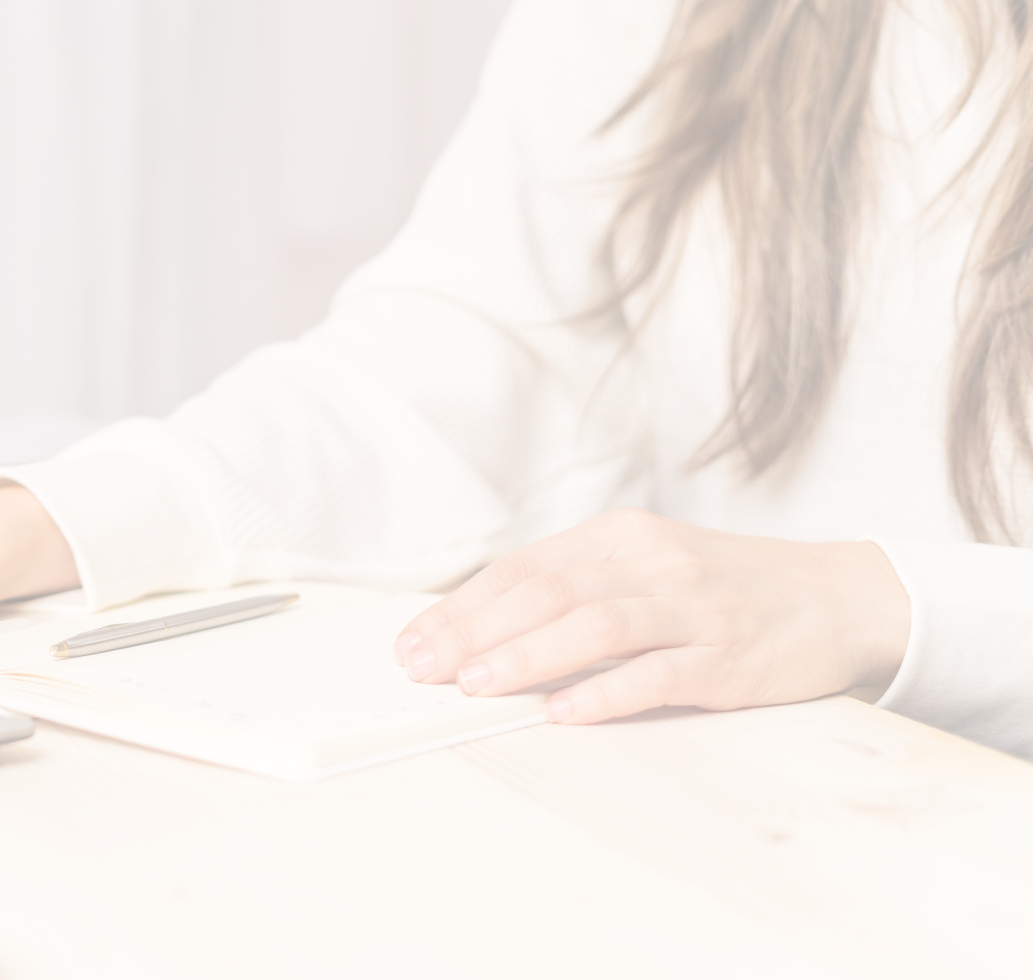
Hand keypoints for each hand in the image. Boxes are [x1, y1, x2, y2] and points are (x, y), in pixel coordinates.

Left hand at [391, 509, 910, 722]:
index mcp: (618, 538)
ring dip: (529, 656)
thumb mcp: (644, 569)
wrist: (838, 597)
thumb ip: (575, 591)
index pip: (521, 569)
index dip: (462, 608)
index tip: (412, 644)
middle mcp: (650, 563)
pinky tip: (563, 712)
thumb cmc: (722, 590)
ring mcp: (691, 608)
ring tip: (478, 685)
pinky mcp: (728, 657)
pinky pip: (658, 674)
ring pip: (595, 626)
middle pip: (547, 592)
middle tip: (425, 669)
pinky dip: (606, 693)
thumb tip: (480, 633)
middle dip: (476, 632)